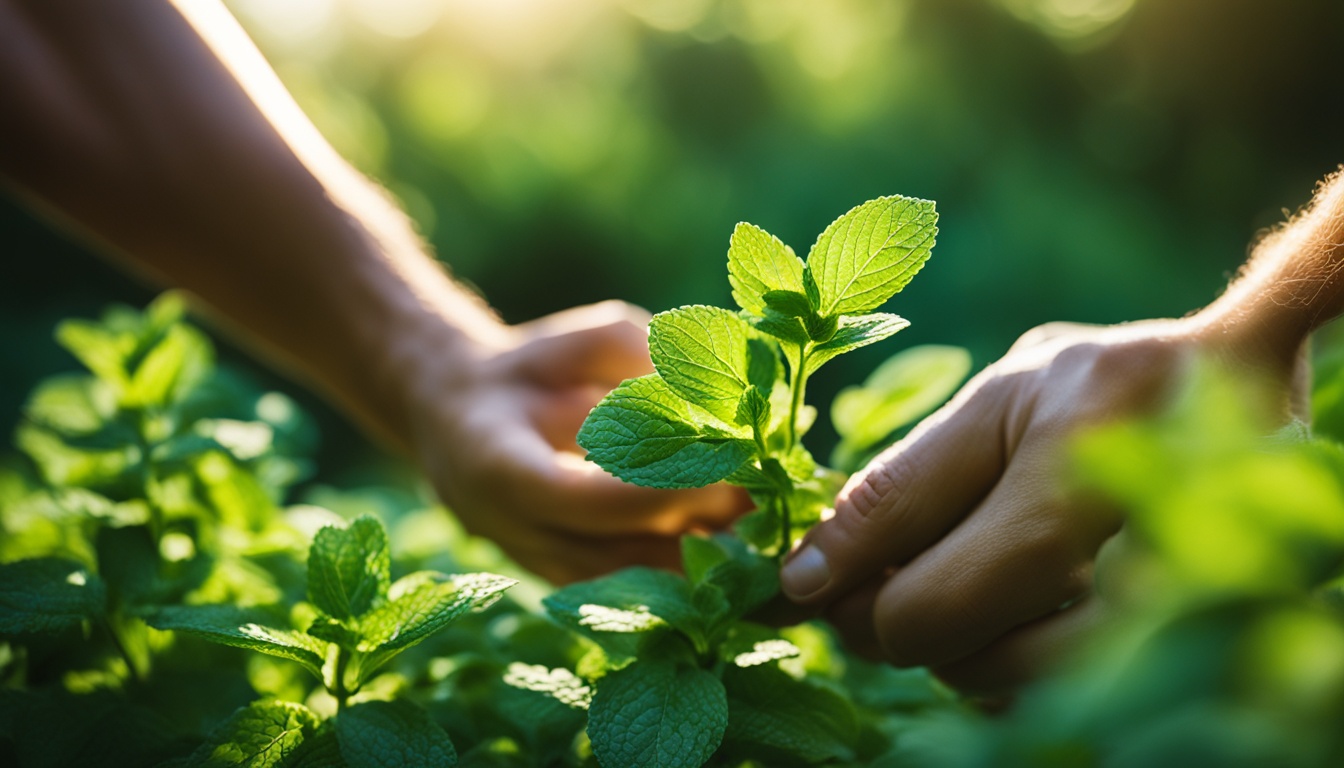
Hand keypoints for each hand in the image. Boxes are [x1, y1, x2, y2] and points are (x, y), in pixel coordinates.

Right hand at [404, 300, 750, 583]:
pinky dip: (693, 572)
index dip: (668, 486)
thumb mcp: (581, 340)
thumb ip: (640, 355)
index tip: (735, 461)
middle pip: (626, 550)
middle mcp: (517, 533)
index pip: (593, 497)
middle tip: (775, 494)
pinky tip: (744, 543)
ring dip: (710, 559)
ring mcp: (542, 567)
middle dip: (705, 525)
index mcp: (501, 468)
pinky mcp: (570, 584)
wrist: (459, 421)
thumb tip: (710, 386)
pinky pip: (640, 590)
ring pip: (640, 583)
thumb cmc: (529, 370)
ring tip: (771, 520)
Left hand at [779, 316, 1302, 693]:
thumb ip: (898, 491)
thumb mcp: (996, 402)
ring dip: (957, 643)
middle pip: (964, 658)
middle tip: (890, 571)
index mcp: (1075, 473)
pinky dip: (1012, 659)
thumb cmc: (1105, 384)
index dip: (859, 602)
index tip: (820, 583)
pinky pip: (1055, 698)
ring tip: (963, 568)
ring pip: (1004, 689)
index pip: (932, 603)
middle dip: (900, 620)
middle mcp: (1137, 564)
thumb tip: (800, 580)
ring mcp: (1174, 621)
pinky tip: (1017, 599)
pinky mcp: (1185, 652)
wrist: (1244, 392)